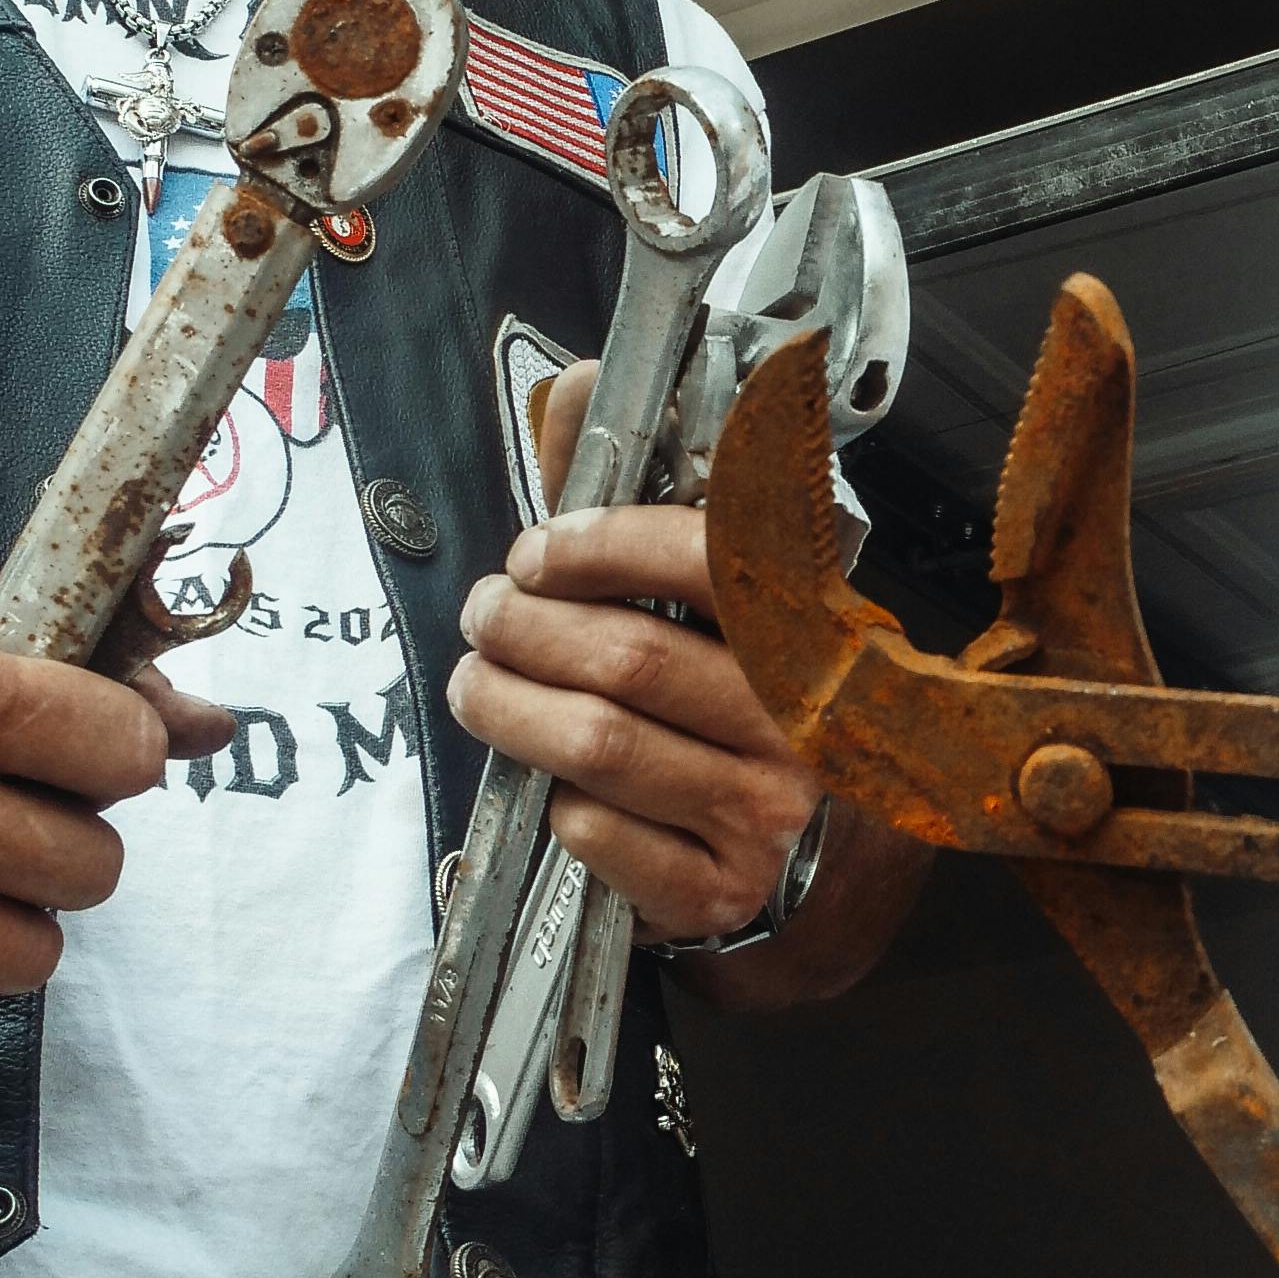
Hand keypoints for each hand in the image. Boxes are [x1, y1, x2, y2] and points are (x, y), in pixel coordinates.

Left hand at [449, 502, 825, 946]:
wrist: (757, 836)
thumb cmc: (701, 687)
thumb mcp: (672, 586)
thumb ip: (623, 487)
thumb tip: (579, 386)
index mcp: (803, 626)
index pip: (710, 563)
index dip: (606, 546)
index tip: (536, 552)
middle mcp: (800, 720)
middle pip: (632, 660)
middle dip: (526, 631)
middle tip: (483, 617)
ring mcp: (768, 812)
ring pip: (603, 747)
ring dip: (510, 710)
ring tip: (475, 685)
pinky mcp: (721, 891)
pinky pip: (604, 836)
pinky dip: (555, 805)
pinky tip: (551, 784)